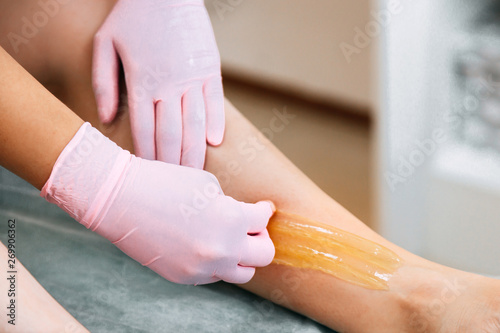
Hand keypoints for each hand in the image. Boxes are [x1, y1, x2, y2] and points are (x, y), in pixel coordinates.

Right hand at [42, 123, 274, 284]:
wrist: (120, 199)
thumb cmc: (163, 183)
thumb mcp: (207, 185)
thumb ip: (231, 207)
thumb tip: (239, 219)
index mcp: (231, 221)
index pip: (263, 220)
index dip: (264, 210)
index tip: (262, 208)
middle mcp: (222, 250)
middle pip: (264, 255)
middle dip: (261, 237)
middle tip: (252, 227)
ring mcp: (202, 268)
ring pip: (242, 273)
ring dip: (242, 256)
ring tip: (231, 239)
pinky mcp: (184, 277)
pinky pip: (213, 276)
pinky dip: (216, 263)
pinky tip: (205, 245)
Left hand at [93, 0, 223, 167]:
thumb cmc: (132, 17)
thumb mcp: (105, 43)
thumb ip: (103, 82)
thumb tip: (105, 117)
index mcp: (142, 81)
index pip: (143, 130)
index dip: (146, 156)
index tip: (149, 177)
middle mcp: (170, 84)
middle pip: (171, 134)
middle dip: (171, 164)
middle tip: (174, 187)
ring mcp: (194, 78)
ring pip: (195, 124)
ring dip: (194, 153)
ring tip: (195, 176)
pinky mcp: (212, 69)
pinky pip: (216, 103)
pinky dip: (216, 125)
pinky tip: (214, 144)